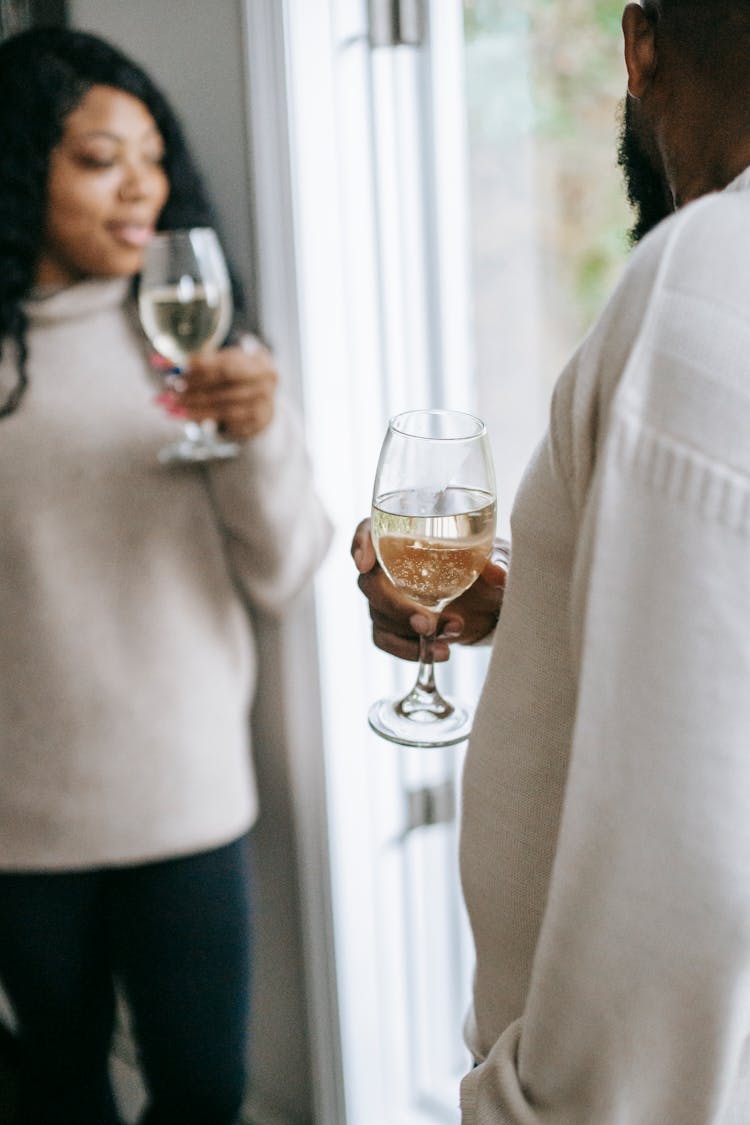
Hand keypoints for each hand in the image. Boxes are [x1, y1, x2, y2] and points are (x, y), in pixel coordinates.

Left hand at [164, 338, 277, 440]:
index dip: (197, 370)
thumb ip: (194, 361)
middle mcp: (265, 384)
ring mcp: (263, 406)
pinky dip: (199, 418)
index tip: (173, 372)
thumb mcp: (222, 362)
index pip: (224, 366)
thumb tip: (156, 360)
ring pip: (221, 408)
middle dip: (192, 390)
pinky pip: (223, 422)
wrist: (262, 399)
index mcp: (259, 362)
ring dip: (191, 407)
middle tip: (167, 393)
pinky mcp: (255, 424)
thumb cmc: (237, 376)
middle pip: (222, 387)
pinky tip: (181, 416)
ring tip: (169, 407)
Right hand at [351, 518, 509, 661]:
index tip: (364, 564)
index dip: (359, 545)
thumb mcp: (497, 559)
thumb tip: (499, 574)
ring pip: (379, 615)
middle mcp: (388, 566)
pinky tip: (439, 652)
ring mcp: (387, 598)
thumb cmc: (484, 568)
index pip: (367, 531)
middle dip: (395, 606)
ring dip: (412, 631)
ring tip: (454, 630)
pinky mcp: (394, 625)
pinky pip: (385, 639)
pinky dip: (408, 650)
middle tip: (427, 622)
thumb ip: (497, 562)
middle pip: (370, 584)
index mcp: (405, 536)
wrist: (489, 603)